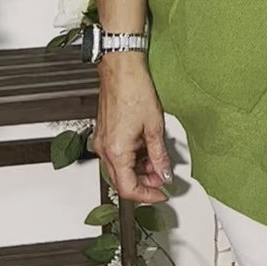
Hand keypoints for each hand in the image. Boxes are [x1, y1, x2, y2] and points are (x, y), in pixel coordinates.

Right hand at [90, 54, 171, 203]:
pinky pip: (117, 156)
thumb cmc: (134, 90)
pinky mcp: (104, 135)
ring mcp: (102, 142)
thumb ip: (159, 155)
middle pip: (123, 181)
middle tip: (163, 177)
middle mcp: (105, 149)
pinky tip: (146, 149)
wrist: (121, 69)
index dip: (147, 196)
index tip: (161, 195)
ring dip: (139, 170)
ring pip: (120, 169)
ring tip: (157, 160)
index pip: (129, 188)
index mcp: (117, 151)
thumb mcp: (154, 127)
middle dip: (144, 183)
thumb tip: (164, 173)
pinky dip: (132, 159)